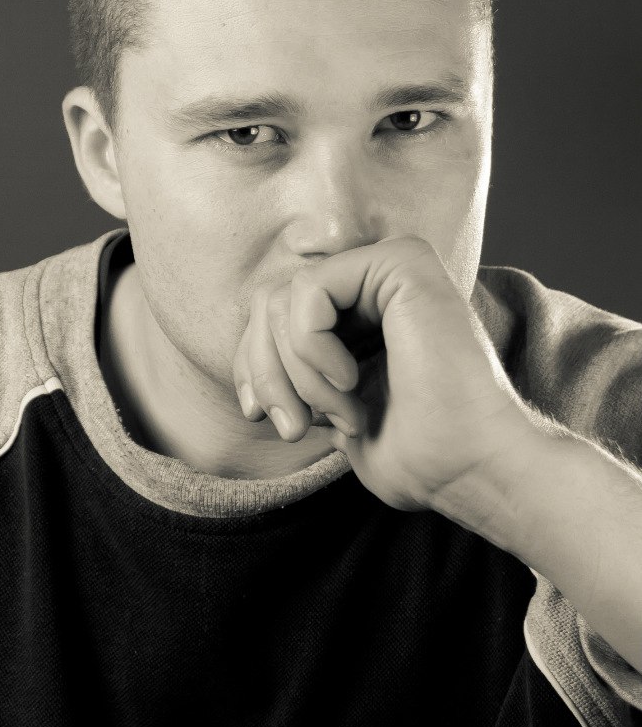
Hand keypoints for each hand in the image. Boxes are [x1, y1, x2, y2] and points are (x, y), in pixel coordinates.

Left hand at [233, 236, 532, 510]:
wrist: (474, 466)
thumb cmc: (418, 453)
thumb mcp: (334, 411)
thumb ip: (300, 375)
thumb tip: (253, 362)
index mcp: (366, 310)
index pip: (273, 316)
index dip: (254, 365)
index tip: (261, 417)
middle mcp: (377, 279)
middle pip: (269, 303)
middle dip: (266, 373)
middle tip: (295, 428)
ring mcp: (391, 264)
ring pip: (282, 298)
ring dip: (295, 372)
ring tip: (344, 413)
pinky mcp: (401, 260)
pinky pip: (308, 290)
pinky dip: (311, 347)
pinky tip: (351, 379)